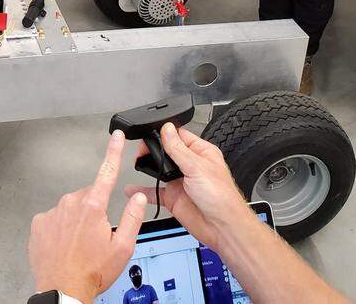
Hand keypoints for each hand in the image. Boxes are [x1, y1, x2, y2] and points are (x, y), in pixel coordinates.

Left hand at [29, 130, 147, 302]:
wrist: (63, 289)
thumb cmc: (92, 272)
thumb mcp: (123, 247)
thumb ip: (132, 217)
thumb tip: (138, 198)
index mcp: (93, 206)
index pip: (107, 171)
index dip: (114, 151)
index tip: (117, 136)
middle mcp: (71, 203)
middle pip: (89, 196)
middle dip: (95, 210)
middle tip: (97, 236)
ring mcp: (53, 212)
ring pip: (71, 208)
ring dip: (77, 221)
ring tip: (80, 245)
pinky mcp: (39, 223)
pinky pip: (54, 218)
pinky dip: (60, 228)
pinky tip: (65, 245)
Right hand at [123, 123, 252, 251]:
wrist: (222, 228)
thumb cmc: (221, 197)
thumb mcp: (197, 167)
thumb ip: (178, 149)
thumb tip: (167, 129)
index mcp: (201, 153)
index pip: (180, 136)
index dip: (165, 133)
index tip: (150, 134)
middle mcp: (191, 166)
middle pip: (167, 151)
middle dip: (153, 150)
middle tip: (140, 150)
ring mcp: (181, 182)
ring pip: (159, 170)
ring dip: (148, 167)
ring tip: (136, 163)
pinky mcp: (173, 198)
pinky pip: (155, 192)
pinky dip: (143, 190)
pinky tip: (133, 189)